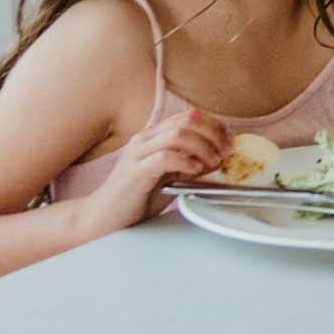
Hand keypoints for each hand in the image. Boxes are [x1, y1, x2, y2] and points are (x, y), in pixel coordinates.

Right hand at [77, 109, 231, 235]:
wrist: (104, 217)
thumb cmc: (137, 197)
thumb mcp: (170, 175)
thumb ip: (190, 162)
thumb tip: (218, 156)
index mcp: (153, 135)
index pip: (189, 116)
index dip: (214, 125)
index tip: (229, 142)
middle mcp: (144, 138)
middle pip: (187, 121)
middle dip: (213, 135)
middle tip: (225, 153)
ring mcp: (137, 153)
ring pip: (177, 135)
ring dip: (202, 147)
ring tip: (212, 163)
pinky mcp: (134, 172)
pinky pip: (164, 157)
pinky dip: (185, 162)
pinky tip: (194, 172)